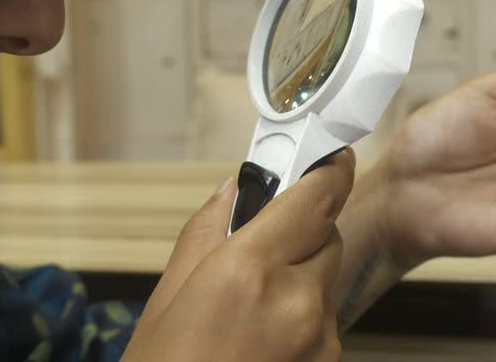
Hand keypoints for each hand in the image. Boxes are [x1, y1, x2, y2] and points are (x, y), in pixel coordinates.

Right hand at [124, 149, 355, 361]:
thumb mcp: (166, 299)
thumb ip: (209, 232)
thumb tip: (234, 189)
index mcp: (248, 272)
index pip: (318, 197)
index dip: (328, 169)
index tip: (330, 154)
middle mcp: (296, 303)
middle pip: (328, 235)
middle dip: (301, 231)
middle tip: (260, 245)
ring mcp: (320, 342)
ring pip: (327, 279)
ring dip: (302, 276)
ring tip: (250, 308)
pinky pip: (324, 320)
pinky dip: (302, 316)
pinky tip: (260, 339)